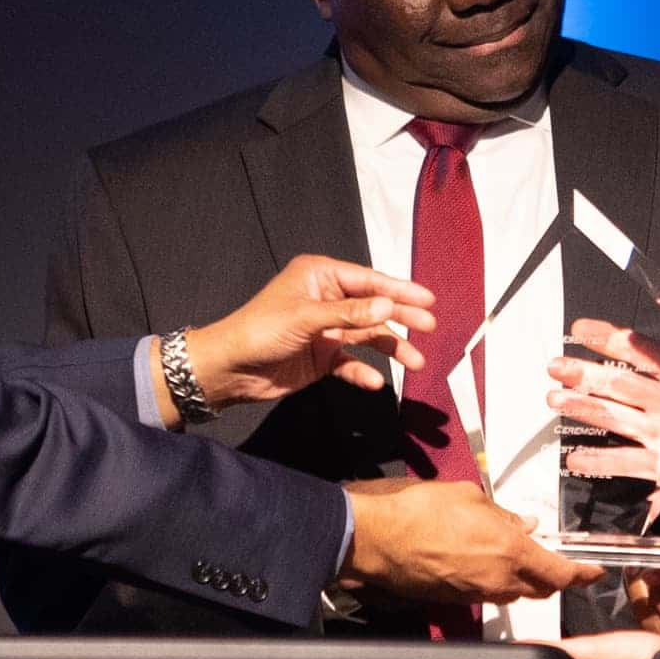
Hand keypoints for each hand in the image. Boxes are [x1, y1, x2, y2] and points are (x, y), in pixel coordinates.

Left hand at [180, 255, 435, 407]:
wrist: (230, 369)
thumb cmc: (260, 330)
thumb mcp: (306, 317)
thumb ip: (350, 314)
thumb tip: (388, 306)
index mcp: (321, 276)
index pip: (368, 281)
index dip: (399, 290)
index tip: (427, 301)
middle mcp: (327, 300)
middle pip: (374, 308)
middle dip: (402, 318)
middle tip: (429, 327)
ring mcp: (326, 330)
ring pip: (368, 337)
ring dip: (391, 348)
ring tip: (416, 362)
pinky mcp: (322, 357)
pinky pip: (351, 363)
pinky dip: (364, 372)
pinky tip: (376, 381)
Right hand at [342, 477, 599, 607]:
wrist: (372, 537)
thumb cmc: (416, 508)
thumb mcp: (468, 496)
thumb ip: (502, 514)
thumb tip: (523, 522)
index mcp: (510, 552)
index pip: (560, 573)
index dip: (582, 575)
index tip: (594, 572)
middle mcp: (497, 580)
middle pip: (540, 589)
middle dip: (550, 575)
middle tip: (550, 557)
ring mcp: (473, 594)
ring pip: (512, 592)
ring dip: (519, 578)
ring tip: (508, 552)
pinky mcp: (451, 599)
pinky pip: (483, 593)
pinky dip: (491, 579)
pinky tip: (478, 558)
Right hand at [547, 289, 659, 513]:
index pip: (645, 353)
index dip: (614, 340)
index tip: (582, 329)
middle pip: (621, 385)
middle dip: (587, 375)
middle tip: (555, 366)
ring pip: (618, 420)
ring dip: (587, 411)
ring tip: (555, 401)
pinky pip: (631, 464)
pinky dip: (603, 463)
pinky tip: (575, 459)